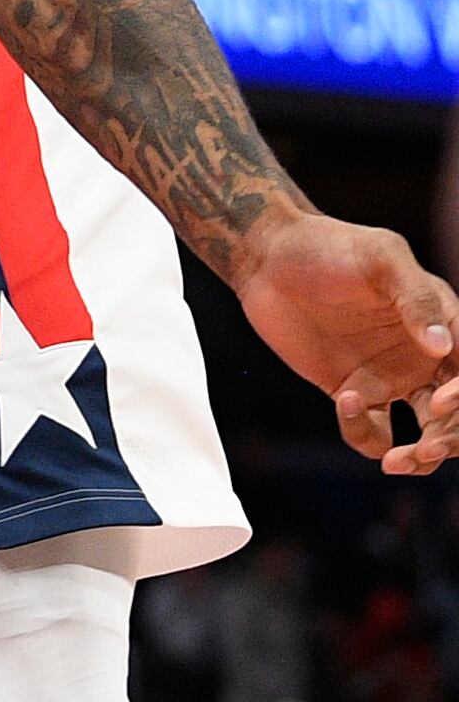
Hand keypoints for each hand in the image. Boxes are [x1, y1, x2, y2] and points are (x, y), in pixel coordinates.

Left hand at [230, 209, 458, 472]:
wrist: (267, 257)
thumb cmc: (330, 246)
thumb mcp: (380, 257)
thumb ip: (415, 297)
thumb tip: (443, 345)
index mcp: (447, 325)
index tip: (438, 404)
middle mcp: (428, 358)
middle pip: (457, 416)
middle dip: (449, 439)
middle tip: (423, 450)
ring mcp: (391, 378)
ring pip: (426, 436)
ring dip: (421, 457)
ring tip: (395, 461)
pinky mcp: (352, 392)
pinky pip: (372, 431)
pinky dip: (363, 432)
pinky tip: (343, 400)